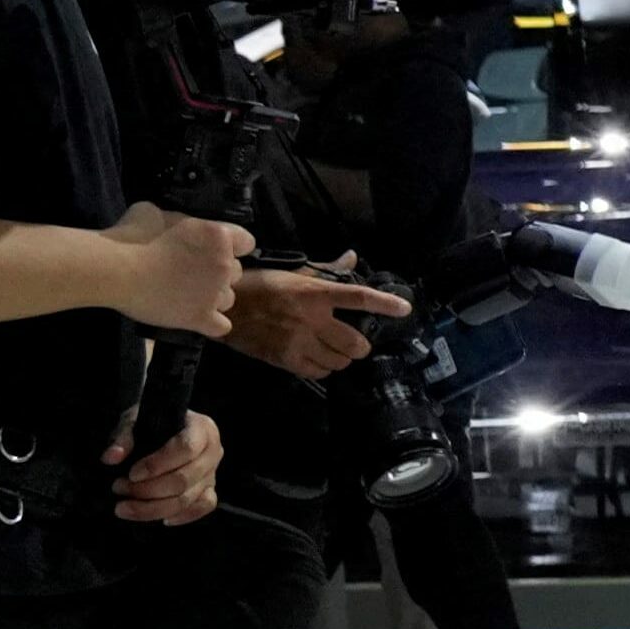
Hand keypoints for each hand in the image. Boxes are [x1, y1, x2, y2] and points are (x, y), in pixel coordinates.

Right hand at [87, 206, 248, 338]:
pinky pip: (221, 326)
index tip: (211, 248)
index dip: (230, 245)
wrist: (115, 271)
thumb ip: (175, 218)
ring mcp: (214, 294)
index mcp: (219, 236)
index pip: (245, 242)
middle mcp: (224, 265)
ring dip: (213, 297)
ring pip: (228, 298)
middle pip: (235, 272)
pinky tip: (197, 317)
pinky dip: (212, 323)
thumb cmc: (131, 237)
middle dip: (217, 271)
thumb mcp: (154, 212)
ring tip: (189, 295)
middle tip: (191, 272)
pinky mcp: (199, 317)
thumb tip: (171, 222)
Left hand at [110, 410, 218, 526]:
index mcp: (201, 428)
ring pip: (188, 498)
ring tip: (124, 507)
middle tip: (118, 488)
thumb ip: (122, 438)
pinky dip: (183, 516)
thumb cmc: (149, 423)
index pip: (185, 449)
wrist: (161, 429)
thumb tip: (111, 458)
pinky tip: (161, 519)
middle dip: (148, 490)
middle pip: (184, 479)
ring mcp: (213, 472)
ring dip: (153, 508)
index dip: (157, 465)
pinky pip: (203, 507)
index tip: (131, 474)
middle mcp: (213, 451)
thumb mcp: (133, 422)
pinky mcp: (210, 490)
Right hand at [231, 263, 411, 378]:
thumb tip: (352, 257)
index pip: (357, 298)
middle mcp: (311, 319)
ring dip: (343, 358)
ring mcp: (298, 342)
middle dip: (360, 345)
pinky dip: (325, 368)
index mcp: (314, 294)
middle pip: (356, 344)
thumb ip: (327, 270)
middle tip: (354, 340)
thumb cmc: (261, 286)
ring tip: (334, 350)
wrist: (224, 308)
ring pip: (340, 361)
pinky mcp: (285, 359)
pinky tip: (319, 359)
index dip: (384, 303)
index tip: (405, 309)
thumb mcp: (294, 273)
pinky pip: (319, 372)